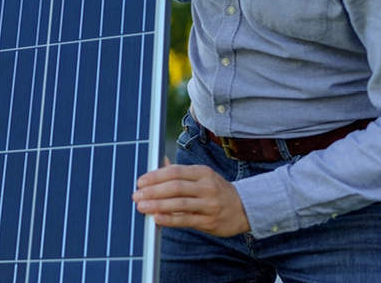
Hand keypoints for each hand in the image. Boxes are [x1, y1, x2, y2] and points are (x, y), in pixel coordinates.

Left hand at [131, 164, 249, 236]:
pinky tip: (156, 218)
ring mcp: (209, 205)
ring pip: (180, 204)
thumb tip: (158, 159)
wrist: (244, 208)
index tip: (140, 181)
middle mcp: (207, 187)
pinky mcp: (210, 222)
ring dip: (158, 205)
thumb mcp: (201, 176)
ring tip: (141, 207)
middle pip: (176, 187)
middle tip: (136, 195)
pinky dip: (170, 219)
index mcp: (202, 172)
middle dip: (153, 191)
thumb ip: (179, 171)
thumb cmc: (216, 189)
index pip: (175, 172)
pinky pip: (186, 220)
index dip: (155, 176)